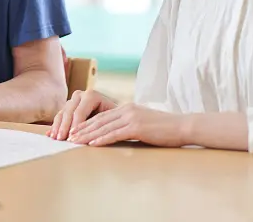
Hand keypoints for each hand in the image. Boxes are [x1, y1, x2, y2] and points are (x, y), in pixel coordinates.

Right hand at [48, 89, 116, 140]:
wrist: (114, 116)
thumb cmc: (116, 120)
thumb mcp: (112, 121)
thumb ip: (105, 125)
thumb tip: (99, 136)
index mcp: (91, 95)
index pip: (80, 111)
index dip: (75, 125)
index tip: (73, 138)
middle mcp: (80, 95)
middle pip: (69, 112)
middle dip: (64, 127)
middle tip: (62, 139)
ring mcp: (72, 101)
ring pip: (62, 114)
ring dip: (58, 127)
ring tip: (56, 138)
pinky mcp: (67, 108)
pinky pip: (59, 116)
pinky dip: (55, 126)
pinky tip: (51, 135)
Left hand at [67, 102, 189, 146]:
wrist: (182, 126)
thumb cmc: (165, 128)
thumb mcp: (143, 123)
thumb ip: (129, 126)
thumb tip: (118, 134)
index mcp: (127, 108)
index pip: (101, 116)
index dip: (87, 123)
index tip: (75, 130)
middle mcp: (126, 110)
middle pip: (98, 120)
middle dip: (82, 129)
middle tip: (69, 136)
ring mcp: (131, 117)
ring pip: (103, 127)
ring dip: (87, 135)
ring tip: (75, 141)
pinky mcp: (136, 127)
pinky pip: (114, 134)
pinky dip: (101, 139)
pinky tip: (92, 144)